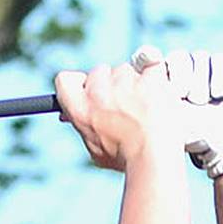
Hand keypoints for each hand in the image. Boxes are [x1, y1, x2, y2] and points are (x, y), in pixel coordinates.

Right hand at [54, 61, 185, 173]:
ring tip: (144, 111)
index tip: (86, 91)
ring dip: (133, 84)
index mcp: (81, 110)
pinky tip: (157, 93)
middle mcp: (99, 91)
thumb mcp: (97, 149)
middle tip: (123, 108)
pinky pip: (151, 64)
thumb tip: (71, 115)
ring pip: (125, 70)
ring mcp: (124, 80)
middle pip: (99, 72)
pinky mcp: (148, 75)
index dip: (77, 84)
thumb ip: (86, 126)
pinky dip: (155, 75)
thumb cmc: (126, 159)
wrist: (155, 158)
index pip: (65, 81)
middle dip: (110, 86)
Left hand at [130, 46, 222, 178]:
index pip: (156, 60)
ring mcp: (204, 70)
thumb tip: (136, 86)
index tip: (154, 66)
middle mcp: (183, 73)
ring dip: (201, 80)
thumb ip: (153, 101)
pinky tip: (219, 94)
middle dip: (182, 76)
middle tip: (184, 95)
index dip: (154, 61)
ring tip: (203, 101)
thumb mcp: (168, 121)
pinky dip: (219, 77)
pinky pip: (220, 61)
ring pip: (199, 58)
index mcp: (164, 84)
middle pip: (178, 58)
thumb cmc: (194, 137)